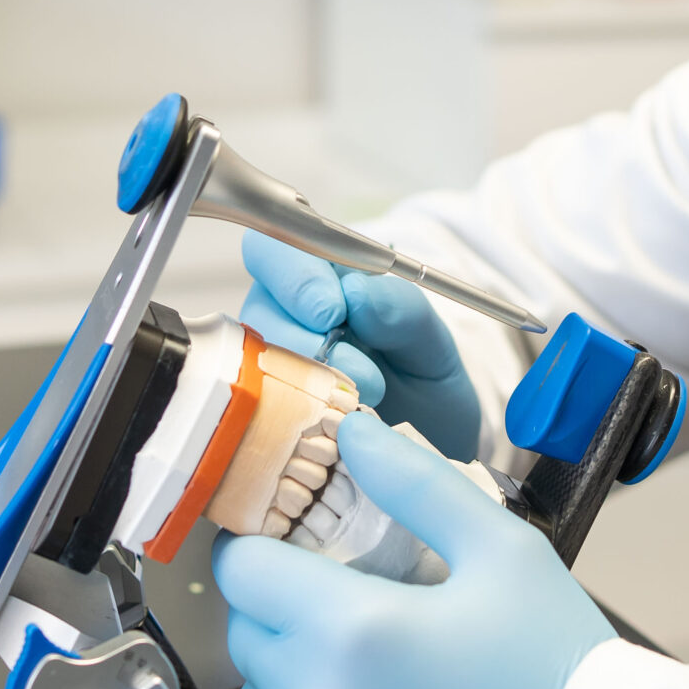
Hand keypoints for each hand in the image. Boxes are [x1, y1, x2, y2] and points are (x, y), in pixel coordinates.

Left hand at [213, 411, 615, 688]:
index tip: (295, 553)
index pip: (243, 572)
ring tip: (368, 682)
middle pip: (246, 639)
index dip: (264, 550)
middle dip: (285, 615)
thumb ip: (415, 482)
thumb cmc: (562, 672)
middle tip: (352, 612)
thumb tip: (352, 433)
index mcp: (351, 630)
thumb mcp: (504, 551)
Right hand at [239, 230, 482, 460]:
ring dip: (308, 382)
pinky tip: (337, 426)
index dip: (292, 274)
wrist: (432, 442)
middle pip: (258, 309)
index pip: (274, 247)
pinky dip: (298, 420)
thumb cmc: (425, 378)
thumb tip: (355, 292)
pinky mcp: (267, 414)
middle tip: (354, 369)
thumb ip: (401, 309)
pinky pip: (259, 411)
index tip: (330, 311)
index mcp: (320, 276)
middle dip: (301, 339)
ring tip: (365, 398)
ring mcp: (270, 366)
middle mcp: (283, 316)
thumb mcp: (431, 341)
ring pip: (256, 362)